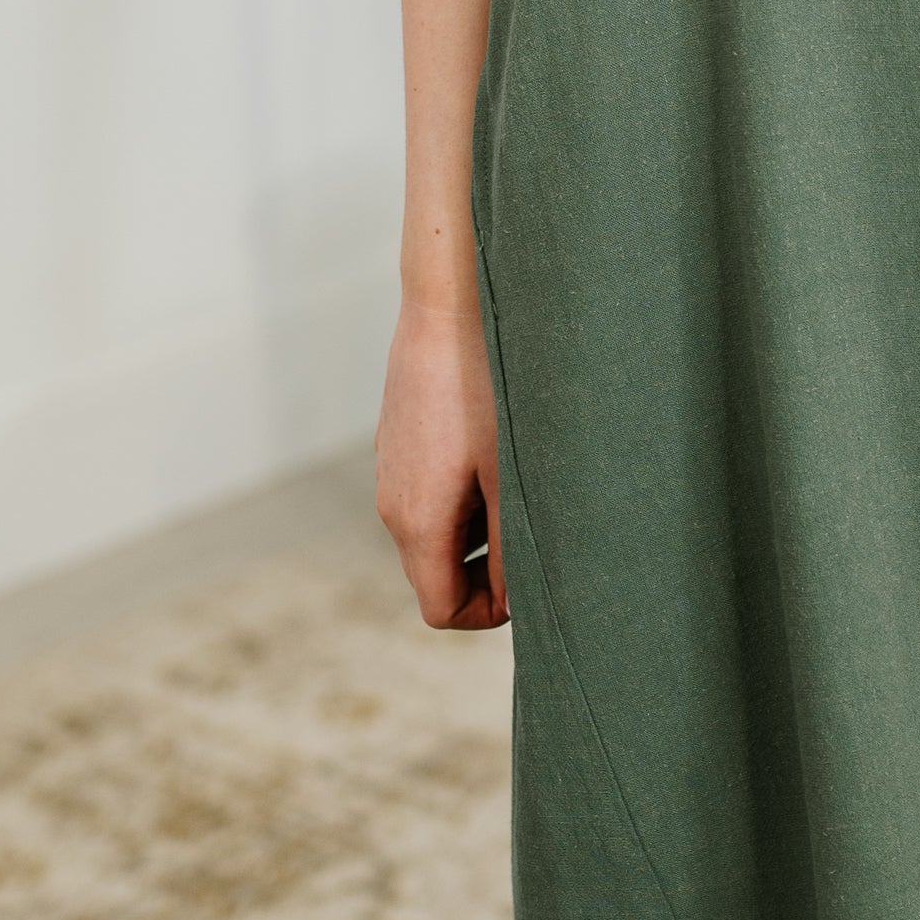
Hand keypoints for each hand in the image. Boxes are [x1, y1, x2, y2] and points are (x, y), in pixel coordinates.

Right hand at [375, 293, 509, 628]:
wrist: (448, 306)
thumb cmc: (486, 390)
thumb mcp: (512, 478)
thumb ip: (513, 552)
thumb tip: (516, 601)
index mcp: (416, 524)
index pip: (440, 610)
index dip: (487, 614)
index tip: (527, 582)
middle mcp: (391, 505)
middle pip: (434, 573)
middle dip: (484, 569)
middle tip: (531, 525)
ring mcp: (388, 469)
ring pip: (433, 529)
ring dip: (475, 525)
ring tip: (515, 476)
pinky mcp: (396, 440)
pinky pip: (426, 489)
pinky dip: (461, 489)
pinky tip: (491, 444)